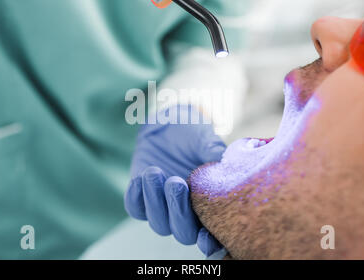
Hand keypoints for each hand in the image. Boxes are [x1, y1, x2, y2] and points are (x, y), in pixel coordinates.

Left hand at [125, 105, 224, 255]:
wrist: (169, 121)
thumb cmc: (195, 134)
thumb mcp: (208, 142)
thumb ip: (217, 157)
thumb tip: (229, 169)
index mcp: (209, 205)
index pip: (211, 235)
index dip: (210, 242)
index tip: (205, 235)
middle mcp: (187, 211)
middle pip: (183, 233)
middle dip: (179, 213)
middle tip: (176, 183)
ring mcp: (163, 206)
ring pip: (158, 223)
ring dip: (156, 201)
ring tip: (155, 172)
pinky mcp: (141, 196)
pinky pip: (135, 208)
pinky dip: (136, 197)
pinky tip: (140, 177)